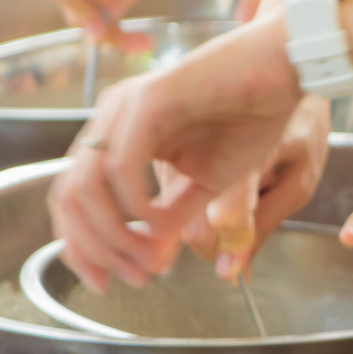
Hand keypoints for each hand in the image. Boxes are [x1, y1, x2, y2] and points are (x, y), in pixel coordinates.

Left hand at [47, 14, 303, 292]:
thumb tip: (150, 258)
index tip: (106, 284)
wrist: (284, 69)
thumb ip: (174, 217)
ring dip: (114, 235)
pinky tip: (158, 223)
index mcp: (119, 136)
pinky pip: (122, 164)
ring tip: (149, 261)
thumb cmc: (253, 116)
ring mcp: (124, 107)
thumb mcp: (210, 183)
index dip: (83, 247)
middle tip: (134, 280)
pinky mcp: (149, 99)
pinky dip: (135, 204)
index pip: (74, 198)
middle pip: (68, 197)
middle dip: (95, 249)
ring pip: (87, 185)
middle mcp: (111, 120)